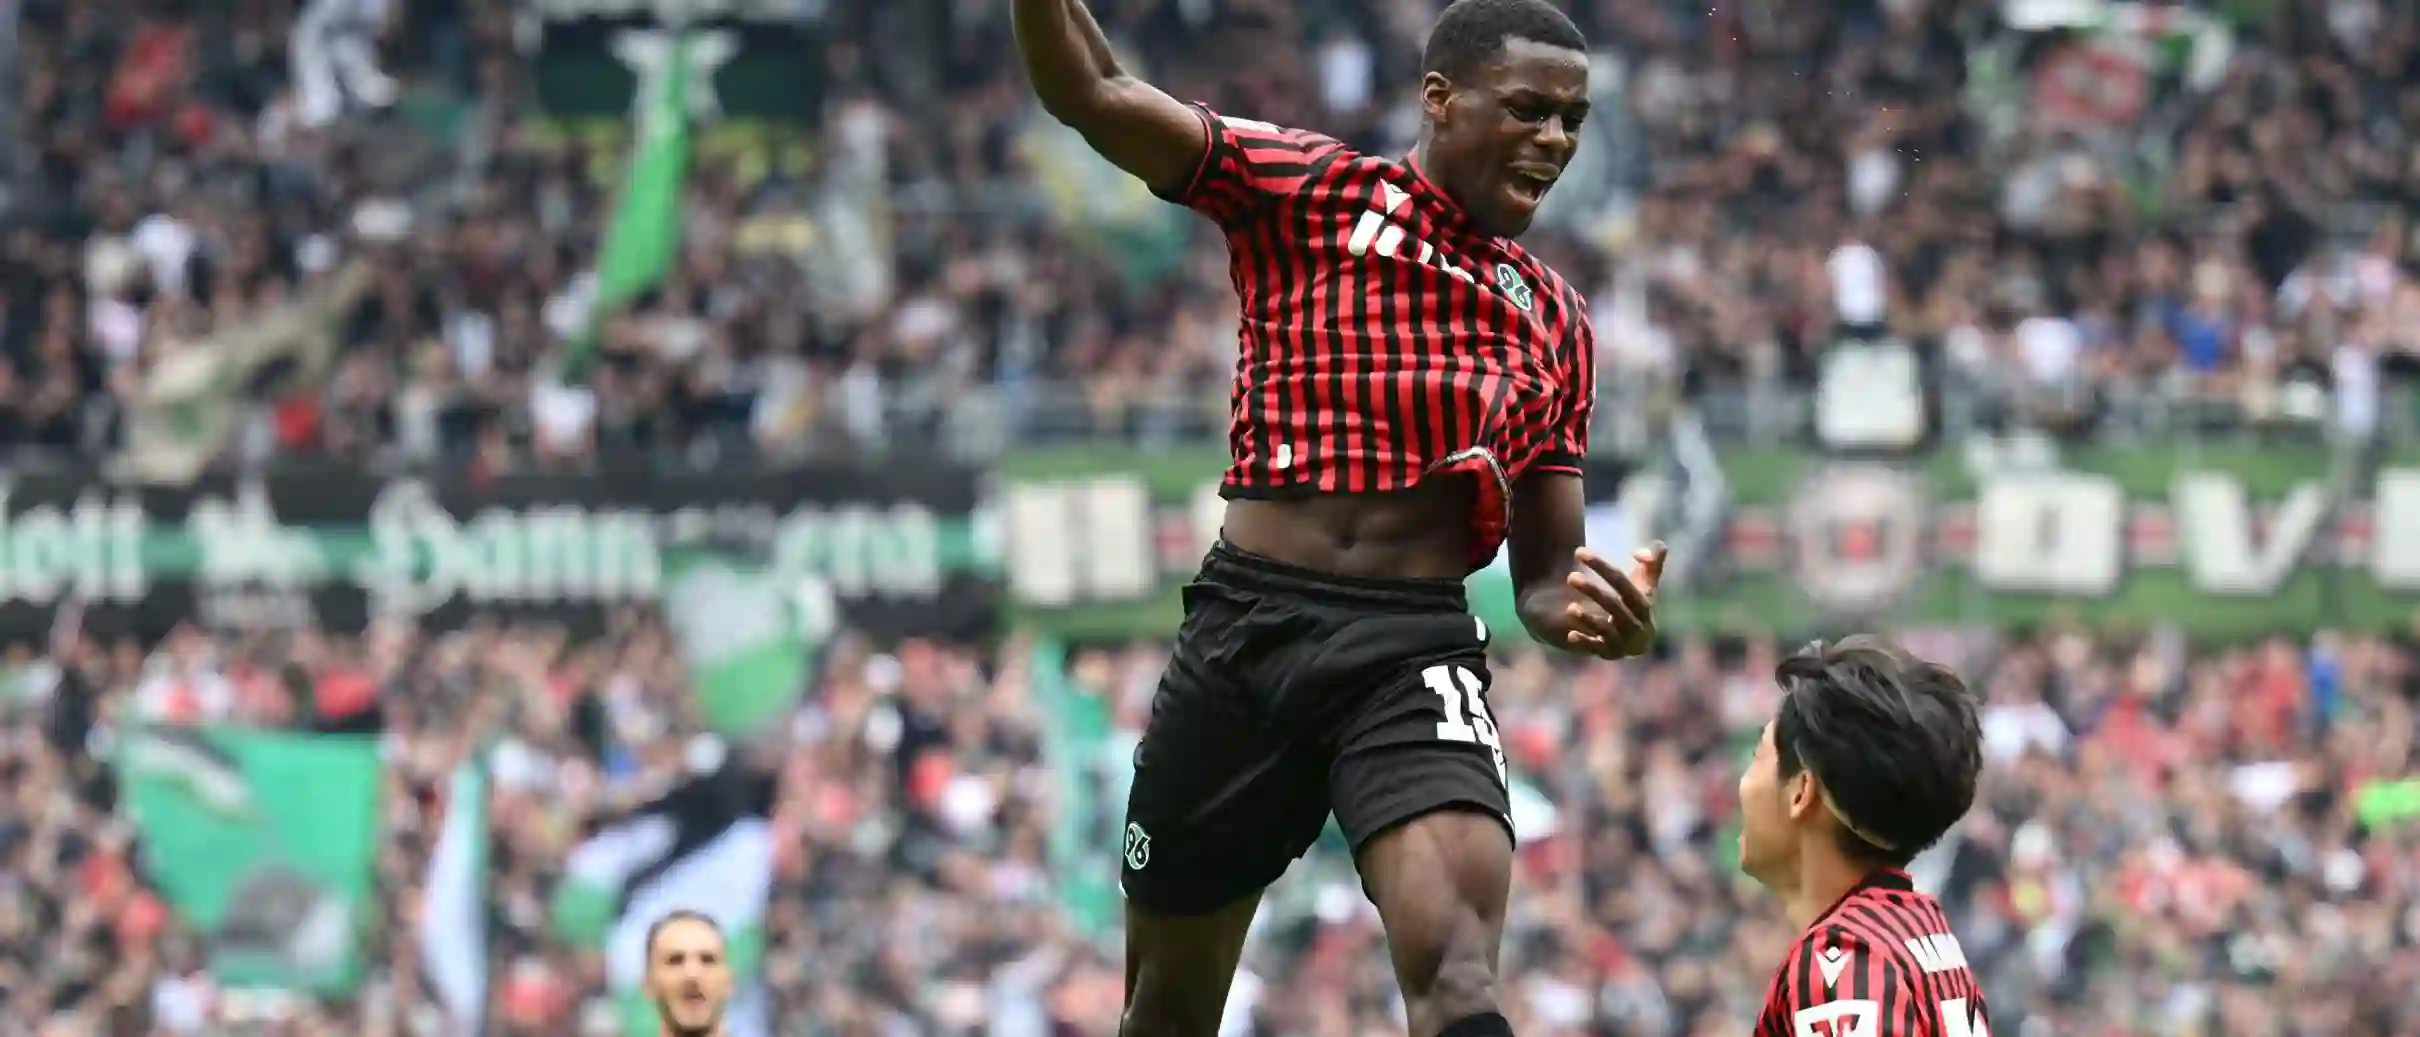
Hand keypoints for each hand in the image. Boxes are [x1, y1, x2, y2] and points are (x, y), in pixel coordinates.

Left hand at [1561, 542, 1666, 658]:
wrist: (1639, 641)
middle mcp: (1634, 624)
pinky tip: (1570, 635)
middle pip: (1613, 606)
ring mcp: (1621, 641)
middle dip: (1592, 591)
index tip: (1579, 552)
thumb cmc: (1638, 604)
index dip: (1602, 567)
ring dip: (1587, 619)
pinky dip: (1584, 642)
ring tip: (1569, 608)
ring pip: (1604, 630)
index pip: (1622, 583)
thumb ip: (1652, 562)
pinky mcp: (1607, 653)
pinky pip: (1595, 649)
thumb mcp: (1648, 584)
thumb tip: (1640, 552)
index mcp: (1643, 605)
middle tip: (1570, 576)